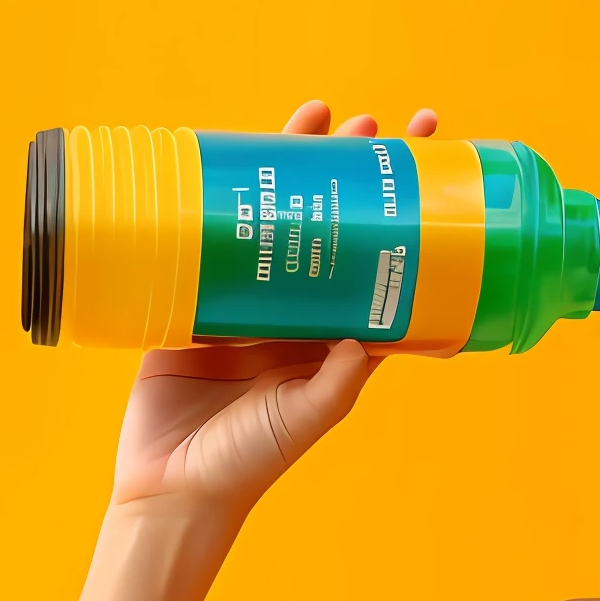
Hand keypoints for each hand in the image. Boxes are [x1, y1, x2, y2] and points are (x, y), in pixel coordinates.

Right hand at [111, 100, 438, 513]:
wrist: (172, 486)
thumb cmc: (248, 461)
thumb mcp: (304, 417)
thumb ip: (338, 382)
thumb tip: (371, 335)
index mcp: (334, 338)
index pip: (381, 265)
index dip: (403, 220)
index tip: (427, 170)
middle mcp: (296, 313)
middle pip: (331, 227)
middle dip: (352, 174)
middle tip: (376, 124)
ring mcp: (245, 301)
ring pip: (275, 218)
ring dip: (295, 168)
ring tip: (318, 114)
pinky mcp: (193, 298)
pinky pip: (210, 235)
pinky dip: (221, 195)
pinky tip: (233, 152)